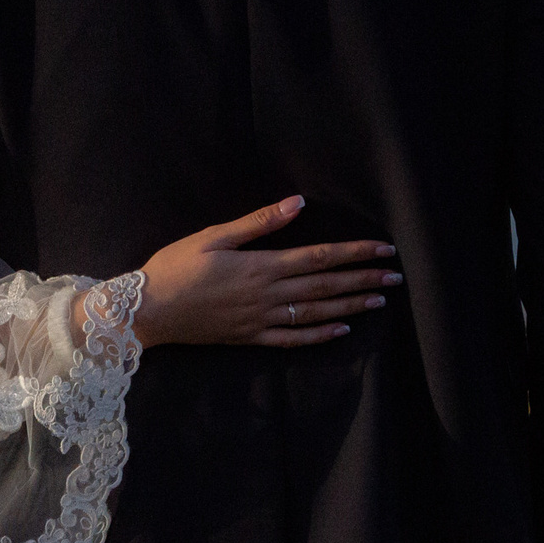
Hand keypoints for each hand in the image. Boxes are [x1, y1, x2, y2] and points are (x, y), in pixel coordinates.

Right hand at [129, 196, 400, 348]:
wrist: (147, 310)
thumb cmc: (175, 267)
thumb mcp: (213, 236)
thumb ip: (258, 223)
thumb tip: (297, 204)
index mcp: (261, 266)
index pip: (319, 257)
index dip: (354, 252)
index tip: (382, 249)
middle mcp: (267, 294)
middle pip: (325, 285)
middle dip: (363, 279)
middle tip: (396, 276)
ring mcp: (261, 319)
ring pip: (316, 312)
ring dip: (350, 305)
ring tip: (379, 299)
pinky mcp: (250, 337)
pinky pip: (293, 338)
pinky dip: (319, 334)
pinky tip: (341, 329)